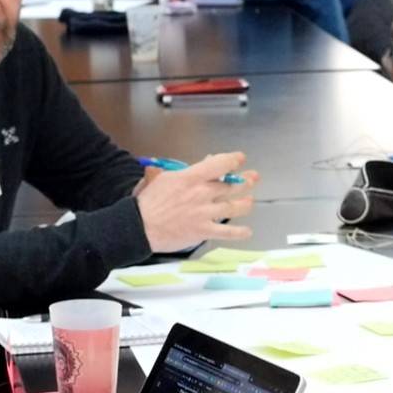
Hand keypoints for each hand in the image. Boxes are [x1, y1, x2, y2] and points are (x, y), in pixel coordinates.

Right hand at [136, 152, 257, 251]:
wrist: (140, 226)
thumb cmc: (149, 201)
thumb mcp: (166, 178)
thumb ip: (188, 171)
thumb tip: (206, 163)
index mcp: (191, 178)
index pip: (219, 165)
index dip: (233, 160)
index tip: (240, 159)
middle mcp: (202, 194)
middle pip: (230, 186)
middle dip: (245, 181)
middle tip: (253, 178)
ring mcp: (204, 213)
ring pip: (233, 207)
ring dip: (245, 204)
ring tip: (249, 201)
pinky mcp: (203, 231)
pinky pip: (226, 232)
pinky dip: (239, 232)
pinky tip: (247, 231)